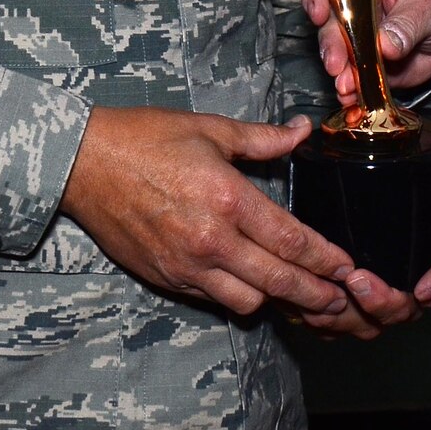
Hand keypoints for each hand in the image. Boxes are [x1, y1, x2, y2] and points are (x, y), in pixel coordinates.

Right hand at [62, 107, 350, 319]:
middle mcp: (211, 240)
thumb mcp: (210, 129)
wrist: (84, 163)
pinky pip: (213, 299)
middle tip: (339, 300)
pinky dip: (237, 296)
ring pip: (248, 300)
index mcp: (228, 198)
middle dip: (314, 293)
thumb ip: (262, 138)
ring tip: (298, 296)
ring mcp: (186, 265)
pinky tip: (252, 287)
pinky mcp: (166, 278)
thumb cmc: (147, 138)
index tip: (346, 266)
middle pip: (277, 280)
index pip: (291, 239)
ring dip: (276, 299)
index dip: (324, 258)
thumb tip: (302, 131)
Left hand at [292, 138, 430, 338]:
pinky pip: (322, 325)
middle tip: (344, 278)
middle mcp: (390, 301)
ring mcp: (363, 308)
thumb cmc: (418, 213)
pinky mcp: (337, 309)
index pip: (405, 306)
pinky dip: (311, 316)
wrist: (394, 220)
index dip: (385, 300)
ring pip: (345, 326)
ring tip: (312, 290)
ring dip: (329, 314)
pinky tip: (297, 299)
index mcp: (414, 284)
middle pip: (373, 322)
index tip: (361, 278)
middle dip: (355, 305)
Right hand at [300, 0, 430, 106]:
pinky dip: (350, 84)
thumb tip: (385, 46)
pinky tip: (352, 95)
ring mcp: (356, 28)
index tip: (320, 14)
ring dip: (337, 66)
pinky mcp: (362, 55)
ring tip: (347, 84)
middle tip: (336, 62)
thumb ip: (408, 23)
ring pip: (334, 46)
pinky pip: (351, 70)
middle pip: (327, 13)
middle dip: (330, 40)